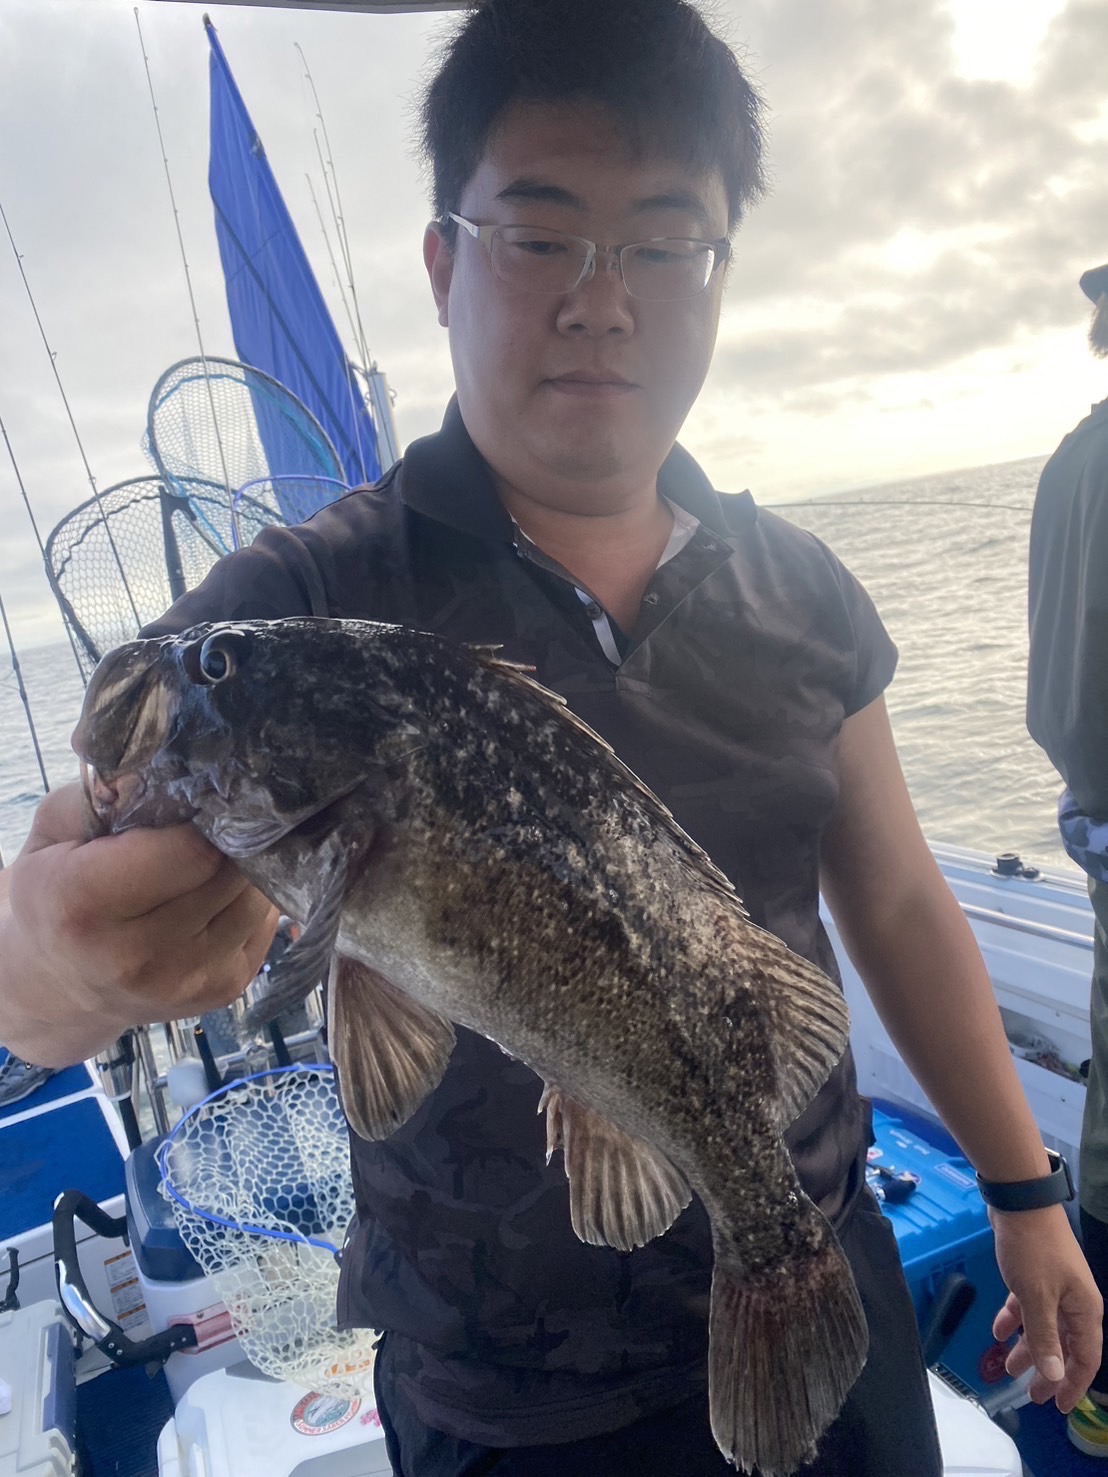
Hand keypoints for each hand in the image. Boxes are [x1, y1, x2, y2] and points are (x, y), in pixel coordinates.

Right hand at [1, 781, 278, 1065]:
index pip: (189, 850)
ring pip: (257, 895)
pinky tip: (218, 892)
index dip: (201, 817)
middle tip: (215, 819)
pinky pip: (267, 922)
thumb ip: (104, 793)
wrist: (62, 986)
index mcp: (85, 906)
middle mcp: (138, 955)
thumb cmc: (57, 894)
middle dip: (229, 837)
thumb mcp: (55, 833)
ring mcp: (187, 980)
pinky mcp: (225, 991)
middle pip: (230, 870)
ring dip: (245, 867)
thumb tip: (168, 762)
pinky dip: (250, 899)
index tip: (196, 800)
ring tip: (214, 856)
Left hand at [990, 1203, 1101, 1410]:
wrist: (1019, 1201)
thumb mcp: (1036, 1298)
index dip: (1074, 1384)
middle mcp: (1074, 1301)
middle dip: (1048, 1371)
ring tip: (1007, 1366)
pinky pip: (1027, 1305)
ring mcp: (1054, 1287)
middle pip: (1064, 1346)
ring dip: (1027, 1347)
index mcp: (1084, 1310)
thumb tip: (1055, 1376)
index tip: (1060, 1407)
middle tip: (1030, 1394)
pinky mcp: (1034, 1274)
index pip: (1085, 1358)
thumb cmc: (1032, 1250)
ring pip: (1043, 1327)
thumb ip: (1044, 1338)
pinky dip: (1014, 1318)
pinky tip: (997, 1330)